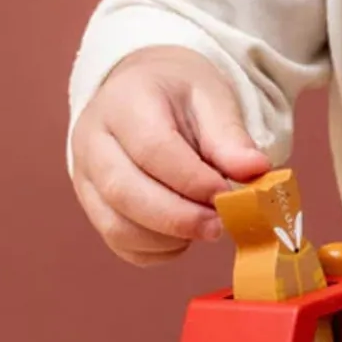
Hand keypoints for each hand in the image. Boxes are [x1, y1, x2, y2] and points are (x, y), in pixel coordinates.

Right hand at [70, 46, 269, 266]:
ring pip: (117, 225)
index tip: (228, 194)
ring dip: (169, 237)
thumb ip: (231, 136)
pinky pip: (119, 242)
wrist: (146, 91)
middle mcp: (92, 141)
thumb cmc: (181, 94)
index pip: (152, 149)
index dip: (193, 179)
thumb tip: (256, 171)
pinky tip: (186, 235)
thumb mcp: (212, 98)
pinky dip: (157, 250)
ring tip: (208, 226)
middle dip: (180, 217)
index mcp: (124, 103)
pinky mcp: (92, 206)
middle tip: (222, 224)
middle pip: (125, 192)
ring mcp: (85, 177)